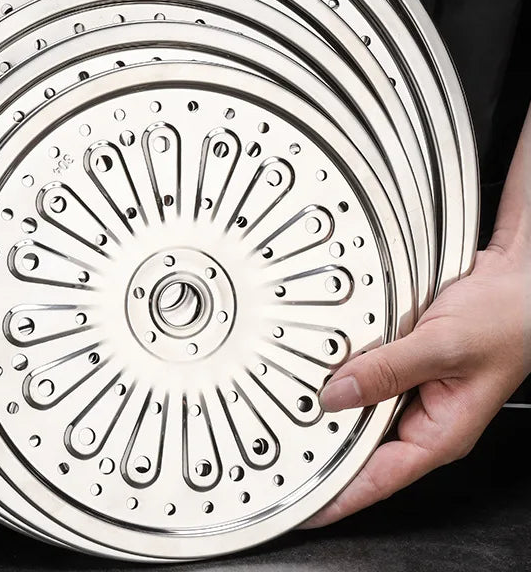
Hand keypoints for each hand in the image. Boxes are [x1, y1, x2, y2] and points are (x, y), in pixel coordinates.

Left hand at [302, 240, 529, 527]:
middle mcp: (423, 415)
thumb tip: (338, 394)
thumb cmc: (508, 319)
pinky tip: (322, 361)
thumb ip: (389, 369)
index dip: (338, 497)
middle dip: (323, 444)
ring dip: (332, 401)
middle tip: (282, 443)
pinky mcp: (403, 362)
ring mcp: (412, 389)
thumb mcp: (443, 346)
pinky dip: (343, 369)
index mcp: (440, 432)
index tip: (303, 509)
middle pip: (361, 443)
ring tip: (294, 403)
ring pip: (360, 406)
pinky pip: (366, 373)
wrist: (518, 281)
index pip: (379, 478)